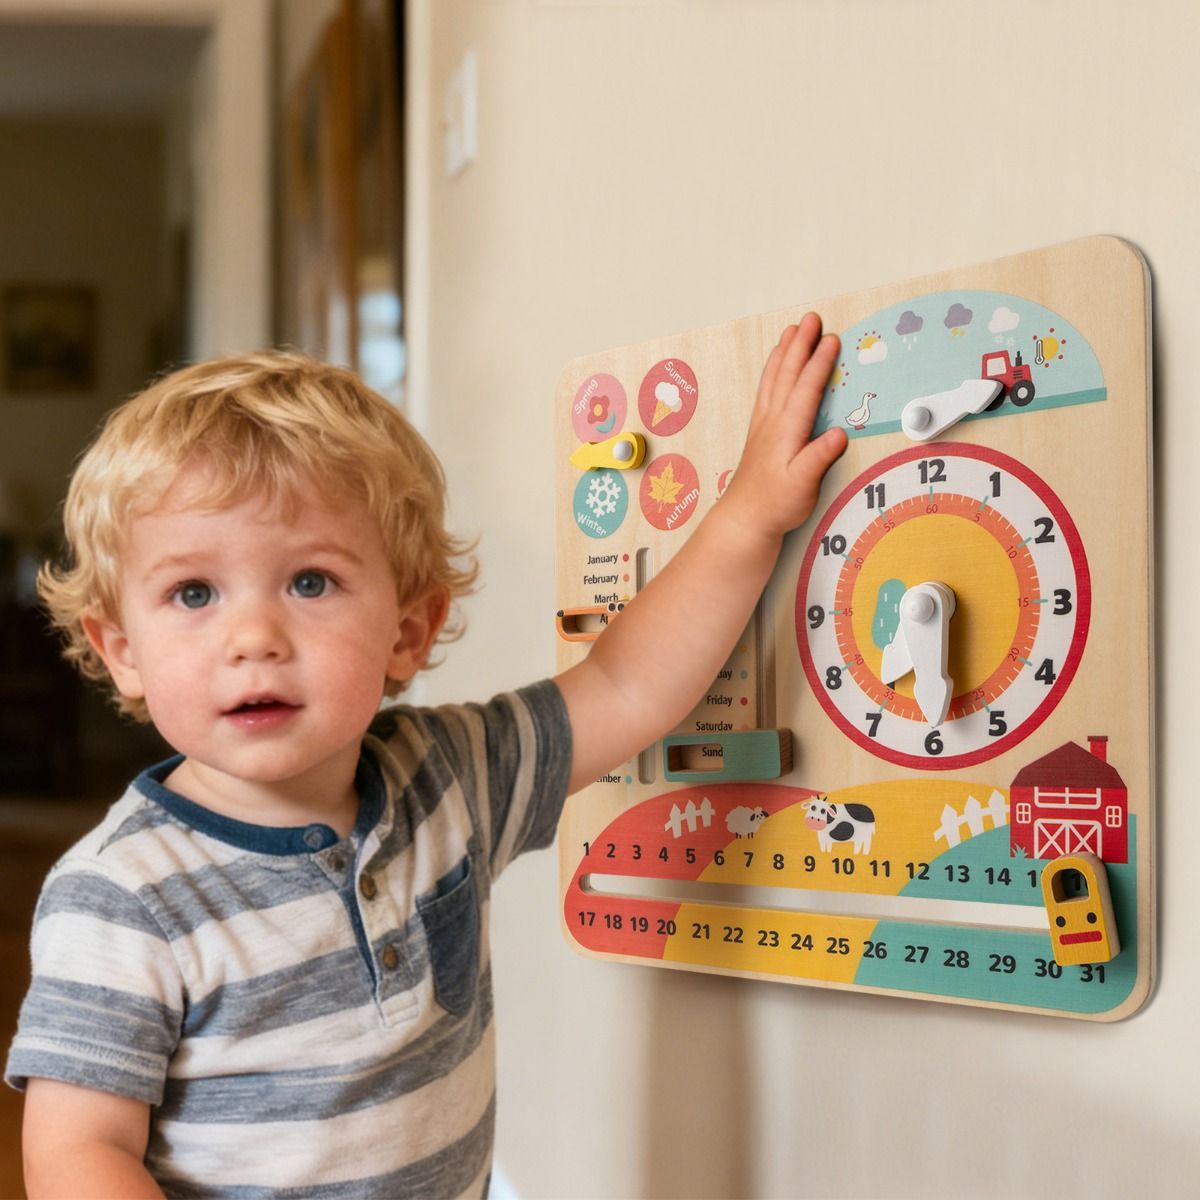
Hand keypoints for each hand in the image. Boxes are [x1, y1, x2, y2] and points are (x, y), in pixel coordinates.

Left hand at [722, 313, 847, 541]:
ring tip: (792, 331)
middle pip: (787, 373)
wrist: (745, 518)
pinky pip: (766, 390)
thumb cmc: (775, 504)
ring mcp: (763, 424)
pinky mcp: (760, 432)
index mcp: (786, 429)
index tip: (832, 340)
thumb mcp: (802, 484)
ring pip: (774, 378)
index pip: (805, 388)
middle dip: (800, 344)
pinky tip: (775, 367)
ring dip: (784, 353)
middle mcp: (772, 421)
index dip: (820, 363)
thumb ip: (819, 458)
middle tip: (811, 319)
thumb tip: (838, 434)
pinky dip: (773, 371)